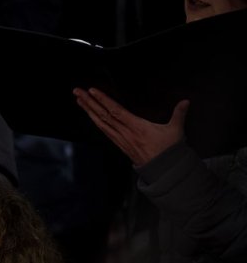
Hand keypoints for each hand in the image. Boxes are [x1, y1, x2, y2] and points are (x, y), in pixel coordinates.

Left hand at [73, 87, 189, 165]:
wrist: (163, 171)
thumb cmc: (168, 151)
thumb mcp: (176, 131)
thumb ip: (179, 114)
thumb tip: (185, 102)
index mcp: (136, 127)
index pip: (115, 111)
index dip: (103, 101)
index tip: (93, 91)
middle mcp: (125, 133)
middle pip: (103, 115)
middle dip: (89, 103)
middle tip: (78, 92)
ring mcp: (120, 139)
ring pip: (101, 123)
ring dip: (89, 111)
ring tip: (79, 100)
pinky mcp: (120, 145)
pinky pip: (104, 131)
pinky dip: (96, 122)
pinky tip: (90, 116)